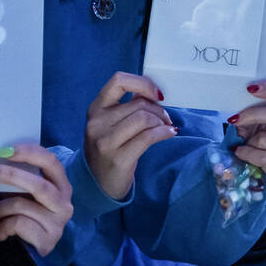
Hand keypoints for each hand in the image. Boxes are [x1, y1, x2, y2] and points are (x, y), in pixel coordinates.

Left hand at [0, 144, 72, 255]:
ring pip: (22, 205)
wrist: (26, 251)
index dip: (28, 152)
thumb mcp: (21, 191)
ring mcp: (58, 223)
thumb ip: (15, 174)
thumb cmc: (22, 213)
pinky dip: (2, 226)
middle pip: (39, 185)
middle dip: (9, 175)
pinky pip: (17, 225)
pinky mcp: (48, 240)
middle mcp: (64, 202)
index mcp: (61, 184)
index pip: (50, 161)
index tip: (3, 150)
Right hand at [84, 72, 175, 199]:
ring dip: (162, 122)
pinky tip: (169, 134)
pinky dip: (164, 133)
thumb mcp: (110, 124)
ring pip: (144, 119)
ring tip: (166, 128)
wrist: (97, 184)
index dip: (142, 84)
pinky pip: (148, 137)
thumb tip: (152, 93)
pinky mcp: (118, 158)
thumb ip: (127, 106)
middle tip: (166, 119)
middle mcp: (97, 123)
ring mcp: (105, 142)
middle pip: (138, 104)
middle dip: (159, 110)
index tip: (157, 94)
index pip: (118, 81)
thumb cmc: (110, 150)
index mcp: (95, 108)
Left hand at [227, 82, 265, 182]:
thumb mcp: (250, 129)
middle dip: (254, 114)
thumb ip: (248, 118)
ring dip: (248, 142)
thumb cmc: (255, 148)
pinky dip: (247, 154)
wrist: (259, 177)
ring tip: (244, 147)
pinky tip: (242, 154)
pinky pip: (264, 158)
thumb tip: (238, 114)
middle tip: (235, 119)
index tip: (251, 88)